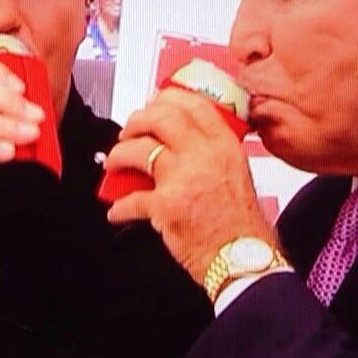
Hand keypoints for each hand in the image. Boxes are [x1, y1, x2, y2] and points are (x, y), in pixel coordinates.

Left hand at [105, 86, 276, 282]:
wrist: (242, 258)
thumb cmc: (242, 225)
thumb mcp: (238, 174)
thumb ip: (213, 154)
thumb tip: (184, 143)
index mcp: (224, 146)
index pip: (194, 105)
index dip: (168, 98)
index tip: (154, 103)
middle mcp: (204, 156)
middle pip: (160, 118)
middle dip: (136, 121)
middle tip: (128, 131)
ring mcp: (183, 178)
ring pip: (139, 150)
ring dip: (119, 155)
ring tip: (115, 164)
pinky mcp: (165, 206)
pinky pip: (131, 198)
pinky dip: (119, 207)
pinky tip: (117, 211)